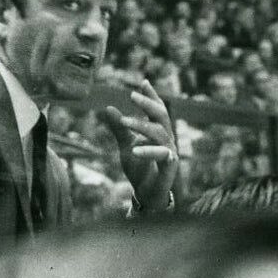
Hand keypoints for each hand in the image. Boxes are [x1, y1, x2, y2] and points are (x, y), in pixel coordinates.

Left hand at [98, 78, 177, 211]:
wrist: (146, 195)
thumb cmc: (140, 169)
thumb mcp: (125, 145)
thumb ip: (119, 128)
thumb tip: (108, 108)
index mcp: (157, 131)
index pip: (156, 109)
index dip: (151, 96)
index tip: (143, 82)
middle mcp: (166, 138)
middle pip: (161, 115)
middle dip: (147, 104)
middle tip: (131, 95)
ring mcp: (170, 151)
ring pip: (159, 132)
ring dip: (141, 126)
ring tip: (123, 121)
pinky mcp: (170, 166)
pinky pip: (162, 154)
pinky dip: (148, 151)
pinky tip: (134, 150)